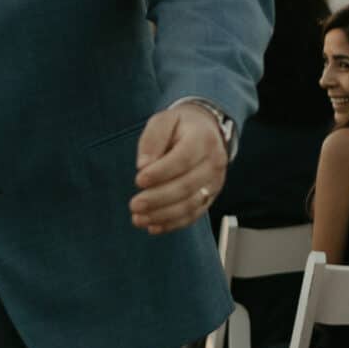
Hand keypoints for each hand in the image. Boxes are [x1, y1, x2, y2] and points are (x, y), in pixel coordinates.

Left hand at [130, 105, 226, 235]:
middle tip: (134, 204)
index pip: (183, 159)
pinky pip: (193, 215)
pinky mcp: (210, 197)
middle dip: (157, 199)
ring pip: (190, 205)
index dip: (161, 173)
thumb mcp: (164, 120)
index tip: (139, 180)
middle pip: (186, 186)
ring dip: (162, 215)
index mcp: (203, 140)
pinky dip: (172, 223)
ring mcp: (214, 182)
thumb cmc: (181, 126)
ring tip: (138, 218)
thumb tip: (143, 165)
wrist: (206, 131)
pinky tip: (153, 226)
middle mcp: (214, 163)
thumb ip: (152, 139)